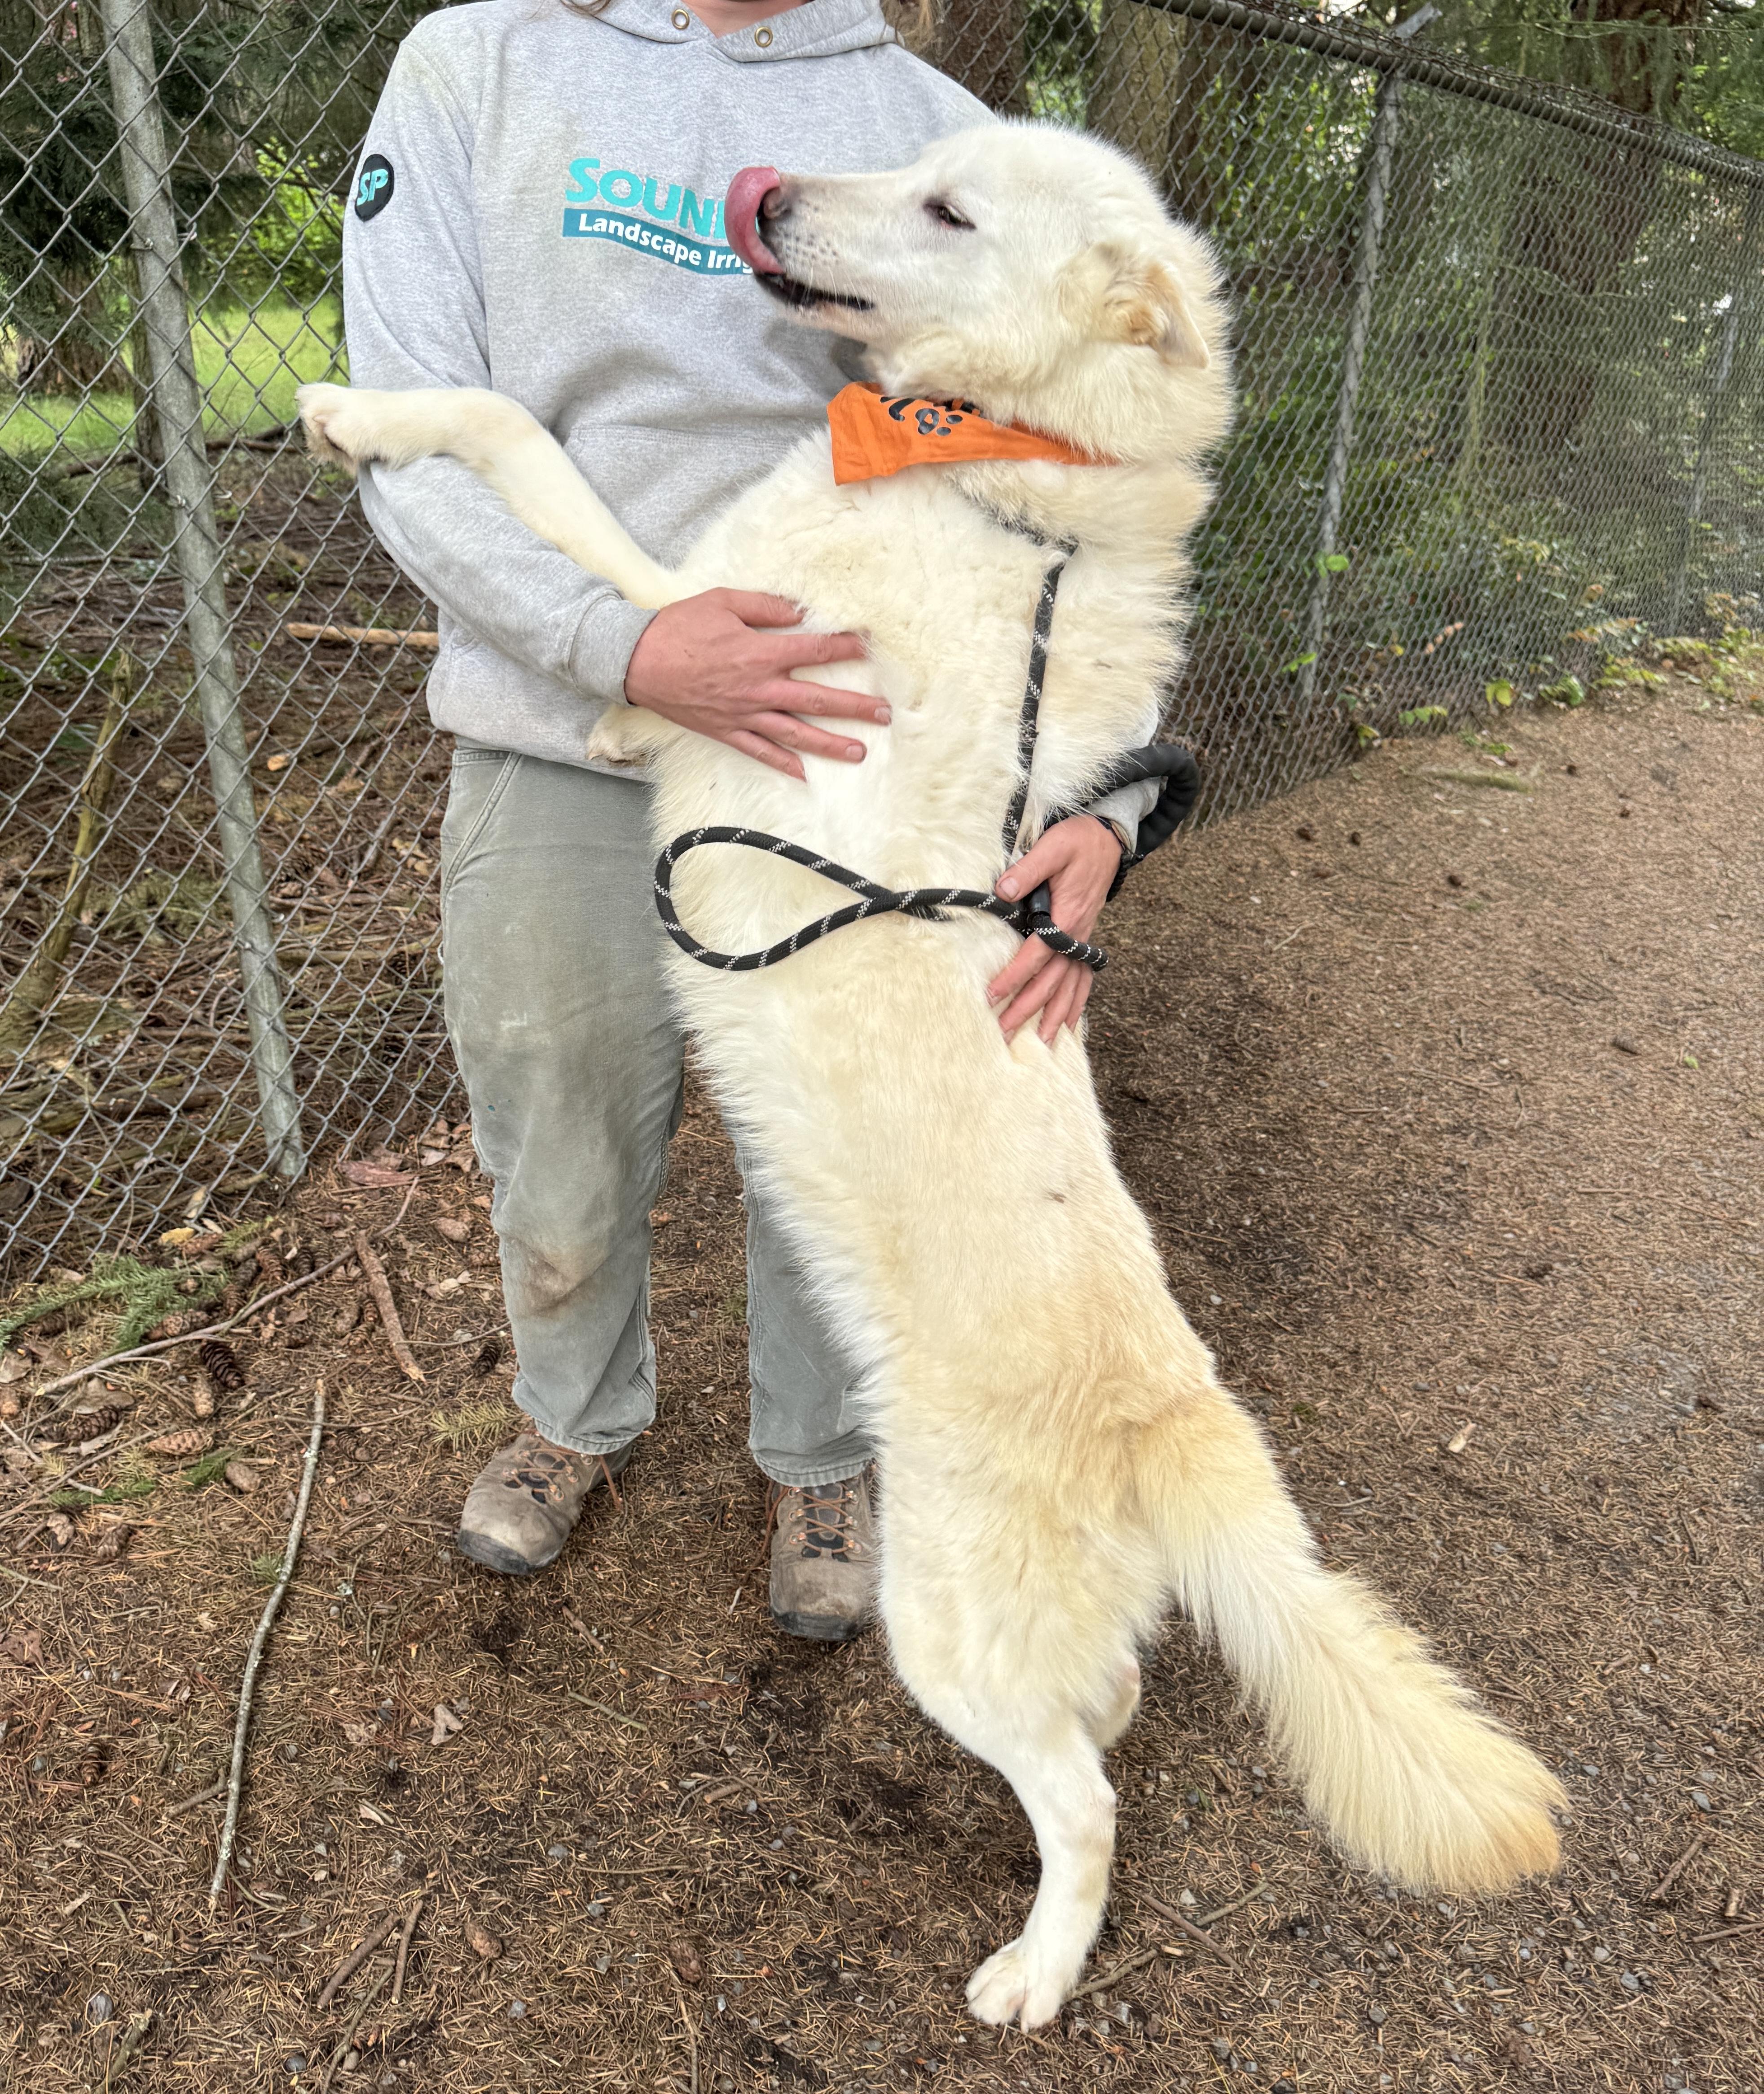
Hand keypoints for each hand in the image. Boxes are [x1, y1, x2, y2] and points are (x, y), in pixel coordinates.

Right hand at [624, 589, 884, 779]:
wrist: (636, 661)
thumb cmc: (679, 627)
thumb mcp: (723, 602)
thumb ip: (765, 607)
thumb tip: (800, 610)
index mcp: (760, 653)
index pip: (815, 652)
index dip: (846, 649)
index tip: (871, 648)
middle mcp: (758, 689)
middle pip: (816, 700)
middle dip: (854, 707)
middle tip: (885, 713)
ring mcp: (743, 715)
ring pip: (795, 733)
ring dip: (829, 743)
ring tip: (860, 751)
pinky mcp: (726, 731)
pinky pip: (759, 751)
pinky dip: (782, 764)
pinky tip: (804, 775)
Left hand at [988, 816, 1124, 1041]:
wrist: (1106, 840)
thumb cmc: (1077, 842)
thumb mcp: (1053, 847)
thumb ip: (1028, 869)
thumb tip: (1003, 890)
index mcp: (1067, 915)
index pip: (1037, 954)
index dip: (1015, 976)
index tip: (992, 996)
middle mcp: (1077, 935)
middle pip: (1052, 980)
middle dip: (1028, 1008)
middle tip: (1004, 1032)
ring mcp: (1083, 941)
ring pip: (1070, 987)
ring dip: (1055, 1016)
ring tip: (1041, 1043)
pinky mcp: (1084, 941)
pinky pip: (1084, 980)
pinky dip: (1077, 1005)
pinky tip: (1070, 1026)